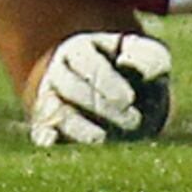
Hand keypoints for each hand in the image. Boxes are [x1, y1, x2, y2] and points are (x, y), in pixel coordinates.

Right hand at [27, 30, 171, 146]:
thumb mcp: (150, 59)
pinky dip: (44, 137)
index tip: (130, 99)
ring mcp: (51, 102)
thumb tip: (127, 64)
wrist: (124, 106)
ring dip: (79, 127)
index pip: (88, 63)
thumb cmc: (138, 79)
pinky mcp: (48, 128)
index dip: (108, 81)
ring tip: (102, 139)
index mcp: (80, 50)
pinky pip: (41, 132)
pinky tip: (51, 141)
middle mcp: (59, 74)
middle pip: (72, 88)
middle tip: (134, 122)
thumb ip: (150, 58)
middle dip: (102, 106)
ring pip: (56, 112)